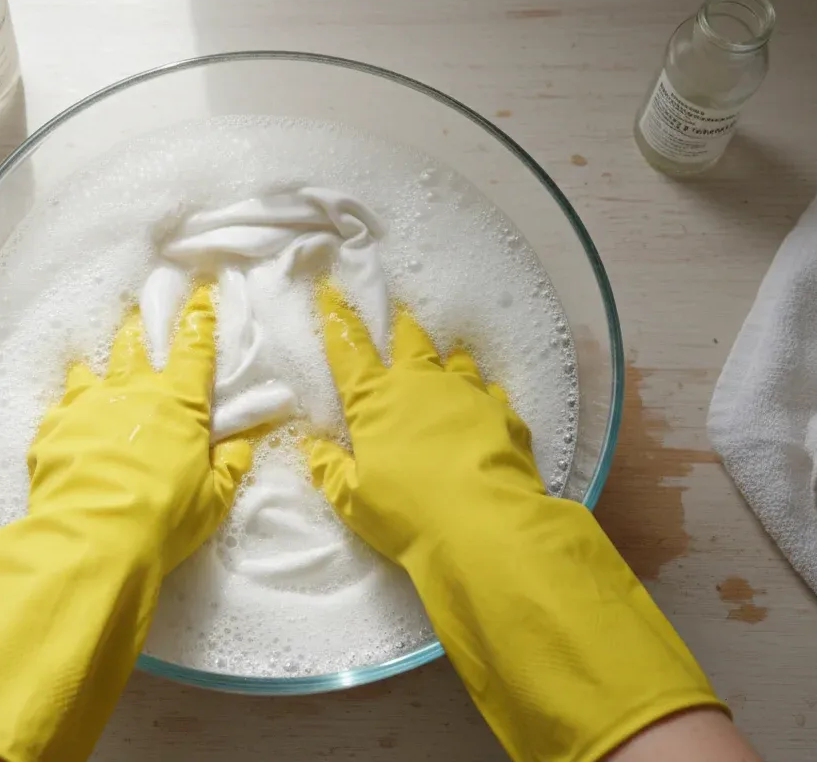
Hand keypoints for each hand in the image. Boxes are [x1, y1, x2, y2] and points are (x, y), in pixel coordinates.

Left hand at [29, 285, 251, 572]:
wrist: (93, 536)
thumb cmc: (165, 516)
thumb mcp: (213, 500)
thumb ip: (228, 467)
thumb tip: (241, 446)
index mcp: (178, 403)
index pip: (194, 349)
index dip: (200, 318)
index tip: (201, 293)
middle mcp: (131, 391)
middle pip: (135, 344)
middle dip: (140, 327)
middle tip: (139, 318)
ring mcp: (87, 406)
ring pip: (91, 371)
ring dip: (98, 371)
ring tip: (94, 375)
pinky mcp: (53, 428)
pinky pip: (61, 411)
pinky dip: (68, 416)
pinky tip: (67, 430)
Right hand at [311, 285, 723, 761]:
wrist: (485, 525)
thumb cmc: (407, 513)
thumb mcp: (353, 501)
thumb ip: (331, 469)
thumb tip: (312, 446)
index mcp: (376, 401)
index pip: (349, 350)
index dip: (336, 318)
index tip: (331, 290)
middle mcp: (421, 385)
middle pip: (409, 342)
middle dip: (402, 327)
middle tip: (402, 316)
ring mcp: (467, 394)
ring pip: (456, 361)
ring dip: (449, 358)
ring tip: (450, 356)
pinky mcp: (504, 412)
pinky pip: (491, 392)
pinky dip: (484, 394)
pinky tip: (486, 402)